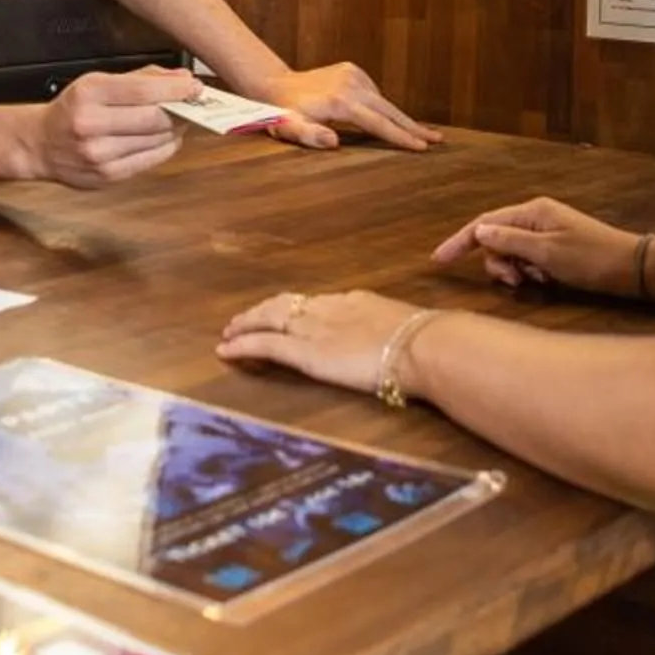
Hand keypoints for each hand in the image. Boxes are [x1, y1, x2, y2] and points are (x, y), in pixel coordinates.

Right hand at [30, 65, 195, 186]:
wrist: (41, 144)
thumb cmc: (73, 108)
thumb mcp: (98, 82)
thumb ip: (142, 78)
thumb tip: (182, 80)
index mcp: (88, 94)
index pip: (143, 91)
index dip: (176, 90)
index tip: (194, 86)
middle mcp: (91, 125)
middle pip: (153, 119)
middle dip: (180, 110)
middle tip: (192, 103)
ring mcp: (98, 155)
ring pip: (156, 141)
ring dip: (176, 129)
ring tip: (180, 119)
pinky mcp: (107, 176)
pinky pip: (149, 160)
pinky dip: (164, 147)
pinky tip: (165, 137)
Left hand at [217, 287, 422, 395]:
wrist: (422, 347)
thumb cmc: (428, 344)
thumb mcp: (410, 330)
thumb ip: (398, 336)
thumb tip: (408, 346)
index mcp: (356, 302)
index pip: (316, 303)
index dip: (296, 308)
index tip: (286, 313)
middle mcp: (330, 308)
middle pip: (286, 304)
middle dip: (262, 310)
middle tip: (244, 320)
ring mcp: (315, 329)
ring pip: (269, 319)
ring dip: (247, 324)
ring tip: (230, 333)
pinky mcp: (305, 352)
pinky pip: (265, 345)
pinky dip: (242, 346)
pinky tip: (226, 351)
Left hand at [239, 61, 441, 151]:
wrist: (275, 84)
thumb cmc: (282, 113)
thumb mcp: (289, 128)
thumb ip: (308, 136)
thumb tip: (333, 142)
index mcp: (341, 102)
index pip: (378, 124)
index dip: (401, 137)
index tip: (422, 147)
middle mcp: (352, 84)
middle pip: (390, 110)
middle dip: (414, 127)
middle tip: (439, 140)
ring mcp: (353, 74)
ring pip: (383, 101)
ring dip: (399, 118)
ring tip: (419, 133)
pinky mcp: (352, 69)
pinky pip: (373, 93)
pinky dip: (380, 106)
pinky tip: (380, 117)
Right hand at [433, 195, 634, 296]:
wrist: (632, 268)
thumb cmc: (590, 259)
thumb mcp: (546, 253)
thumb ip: (509, 242)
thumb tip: (479, 232)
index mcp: (531, 212)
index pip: (484, 224)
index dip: (459, 241)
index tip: (438, 260)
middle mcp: (536, 217)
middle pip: (497, 239)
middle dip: (499, 263)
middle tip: (515, 282)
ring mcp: (546, 231)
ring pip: (512, 252)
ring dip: (516, 269)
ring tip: (536, 281)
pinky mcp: (556, 246)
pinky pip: (529, 258)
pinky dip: (530, 271)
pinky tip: (546, 280)